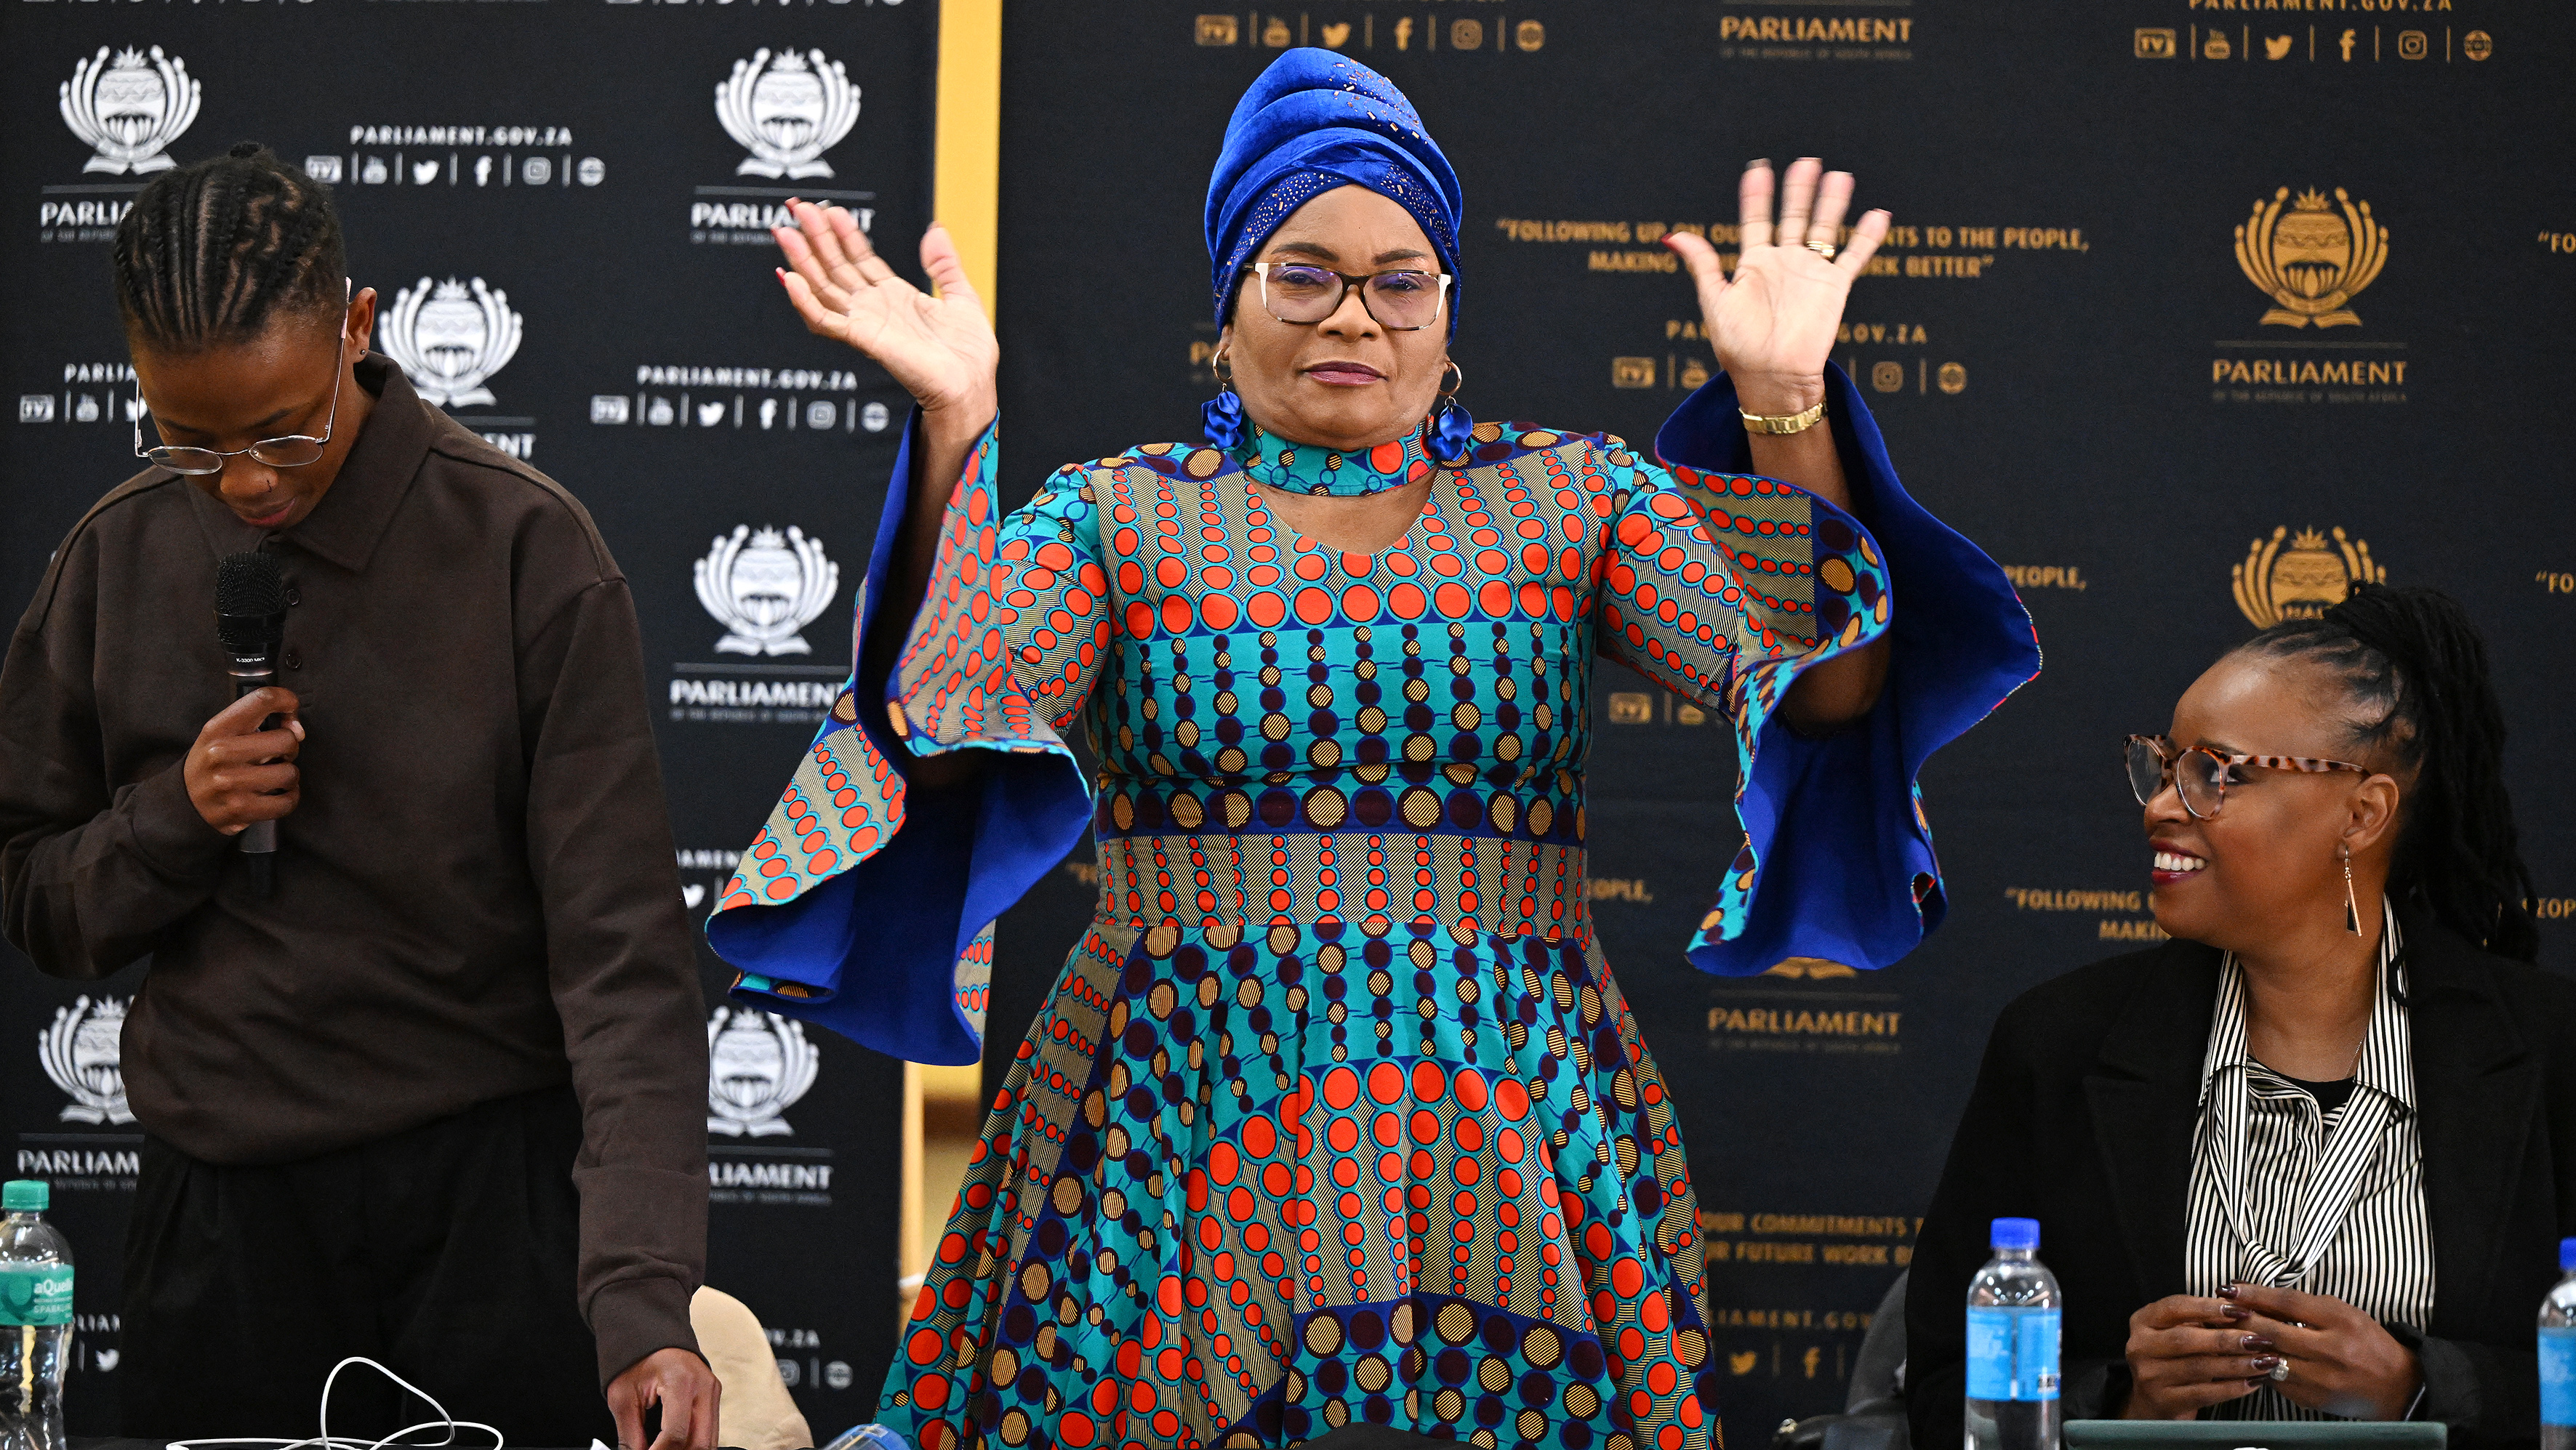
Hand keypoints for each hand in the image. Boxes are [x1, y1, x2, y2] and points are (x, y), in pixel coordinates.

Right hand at [183, 688, 302, 834]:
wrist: (185, 802)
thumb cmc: (213, 764)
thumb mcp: (222, 735)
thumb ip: (258, 723)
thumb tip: (297, 731)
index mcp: (218, 729)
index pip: (262, 699)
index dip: (286, 700)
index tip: (290, 708)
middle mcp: (221, 753)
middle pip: (286, 740)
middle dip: (289, 748)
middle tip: (277, 756)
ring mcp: (230, 783)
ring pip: (290, 773)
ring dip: (288, 777)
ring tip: (273, 777)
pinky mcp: (240, 809)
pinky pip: (286, 802)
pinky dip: (288, 799)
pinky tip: (276, 795)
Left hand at [606, 1346, 719, 1449]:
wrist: (651, 1334)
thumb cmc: (636, 1359)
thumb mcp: (622, 1398)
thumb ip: (630, 1435)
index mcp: (681, 1382)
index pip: (675, 1435)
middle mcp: (704, 1386)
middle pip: (700, 1443)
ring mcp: (713, 1391)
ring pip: (709, 1441)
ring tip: (664, 1449)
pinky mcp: (714, 1395)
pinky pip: (710, 1430)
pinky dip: (693, 1443)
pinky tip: (675, 1445)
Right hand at [772, 202, 997, 446]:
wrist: (971, 386)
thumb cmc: (970, 355)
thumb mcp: (962, 296)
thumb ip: (944, 264)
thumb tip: (935, 230)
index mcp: (896, 297)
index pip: (860, 258)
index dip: (843, 233)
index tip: (828, 209)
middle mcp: (875, 308)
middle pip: (836, 267)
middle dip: (816, 237)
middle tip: (797, 208)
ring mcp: (866, 323)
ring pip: (823, 287)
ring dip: (802, 260)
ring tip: (786, 232)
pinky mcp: (863, 338)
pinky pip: (825, 320)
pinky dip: (805, 301)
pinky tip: (790, 278)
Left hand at [1664, 157, 1890, 415]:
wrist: (1771, 377)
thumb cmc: (1738, 346)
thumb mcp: (1714, 300)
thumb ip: (1702, 264)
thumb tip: (1673, 236)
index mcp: (1753, 265)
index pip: (1756, 219)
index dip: (1757, 195)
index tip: (1759, 168)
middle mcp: (1783, 264)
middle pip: (1793, 216)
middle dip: (1799, 190)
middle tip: (1806, 161)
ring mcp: (1810, 273)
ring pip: (1824, 229)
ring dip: (1831, 204)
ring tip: (1838, 176)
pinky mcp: (1834, 288)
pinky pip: (1853, 257)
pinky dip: (1866, 237)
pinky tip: (1877, 214)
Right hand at [2120, 1294, 2271, 1418]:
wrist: (2152, 1400)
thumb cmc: (2174, 1358)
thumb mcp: (2178, 1332)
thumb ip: (2202, 1321)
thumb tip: (2242, 1310)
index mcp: (2143, 1321)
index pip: (2175, 1307)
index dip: (2209, 1307)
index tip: (2241, 1310)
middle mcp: (2140, 1347)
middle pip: (2186, 1339)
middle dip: (2226, 1339)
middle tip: (2259, 1339)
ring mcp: (2150, 1376)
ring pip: (2198, 1367)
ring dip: (2236, 1364)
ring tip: (2264, 1361)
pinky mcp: (2164, 1401)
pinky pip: (2204, 1394)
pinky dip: (2232, 1388)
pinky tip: (2253, 1383)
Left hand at [2230, 1282, 2422, 1419]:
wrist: (2395, 1386)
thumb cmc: (2366, 1342)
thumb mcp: (2344, 1314)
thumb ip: (2305, 1306)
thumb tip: (2259, 1297)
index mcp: (2340, 1322)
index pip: (2287, 1303)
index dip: (2254, 1294)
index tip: (2230, 1287)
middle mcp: (2330, 1350)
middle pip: (2272, 1331)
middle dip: (2240, 1319)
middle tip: (2219, 1309)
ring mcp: (2320, 1378)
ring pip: (2268, 1358)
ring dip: (2242, 1345)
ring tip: (2222, 1331)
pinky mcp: (2311, 1398)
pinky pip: (2274, 1380)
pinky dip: (2257, 1367)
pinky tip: (2243, 1357)